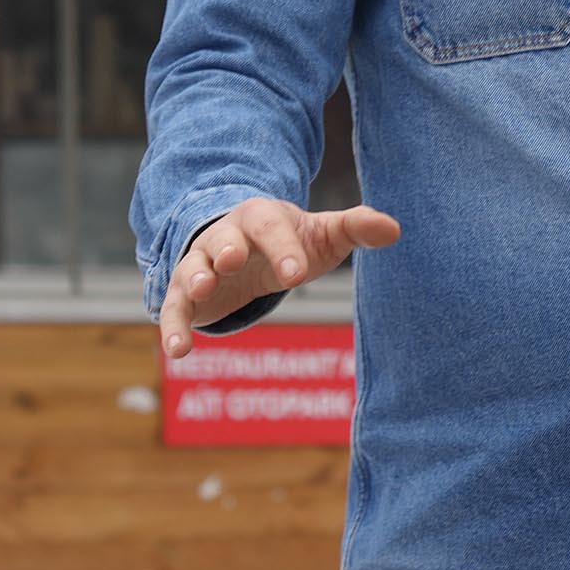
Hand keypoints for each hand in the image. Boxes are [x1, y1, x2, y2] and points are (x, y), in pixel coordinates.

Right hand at [160, 198, 401, 353]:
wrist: (245, 249)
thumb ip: (356, 228)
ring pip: (192, 268)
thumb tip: (395, 228)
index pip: (273, 229)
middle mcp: (227, 236)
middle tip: (231, 260)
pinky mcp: (184, 295)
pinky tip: (178, 351)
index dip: (284, 250)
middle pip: (224, 239)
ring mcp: (201, 263)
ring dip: (194, 278)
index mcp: (263, 218)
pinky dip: (174, 327)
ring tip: (199, 291)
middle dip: (227, 248)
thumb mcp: (323, 236)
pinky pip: (175, 308)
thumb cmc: (291, 242)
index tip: (297, 275)